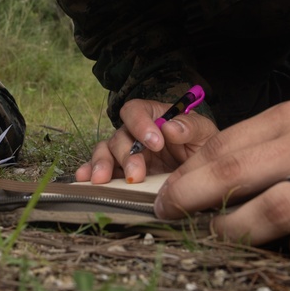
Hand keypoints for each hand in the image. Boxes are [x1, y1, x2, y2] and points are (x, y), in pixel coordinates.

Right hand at [74, 98, 217, 183]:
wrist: (204, 175)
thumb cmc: (203, 147)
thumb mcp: (205, 134)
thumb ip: (191, 126)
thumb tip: (170, 127)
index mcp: (153, 116)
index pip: (136, 111)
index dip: (140, 124)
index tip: (155, 143)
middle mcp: (135, 133)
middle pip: (119, 136)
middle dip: (125, 155)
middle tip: (136, 175)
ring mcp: (126, 153)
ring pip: (105, 151)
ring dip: (102, 164)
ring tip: (101, 179)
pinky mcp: (121, 172)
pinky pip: (101, 169)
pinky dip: (90, 172)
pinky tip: (84, 179)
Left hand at [154, 100, 289, 261]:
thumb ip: (256, 146)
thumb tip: (196, 172)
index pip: (222, 147)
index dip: (185, 176)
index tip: (163, 198)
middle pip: (236, 174)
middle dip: (192, 200)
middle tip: (171, 219)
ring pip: (275, 208)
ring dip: (240, 230)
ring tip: (225, 239)